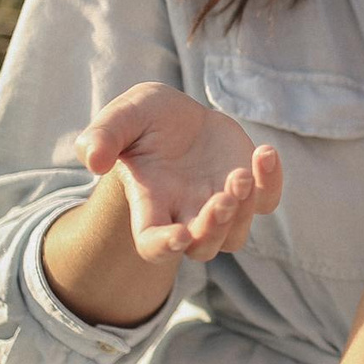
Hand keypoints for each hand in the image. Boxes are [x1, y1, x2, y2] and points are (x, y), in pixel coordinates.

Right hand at [77, 82, 282, 263]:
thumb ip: (102, 137)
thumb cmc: (143, 120)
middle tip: (223, 196)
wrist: (177, 114)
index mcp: (150, 204)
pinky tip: (265, 153)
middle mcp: (185, 214)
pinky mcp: (249, 189)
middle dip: (214, 228)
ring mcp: (218, 204)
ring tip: (241, 174)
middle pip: (202, 248)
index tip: (178, 235)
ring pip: (235, 236)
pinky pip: (266, 201)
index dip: (164, 247)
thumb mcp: (121, 117)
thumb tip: (92, 161)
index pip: (153, 244)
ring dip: (242, 212)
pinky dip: (271, 183)